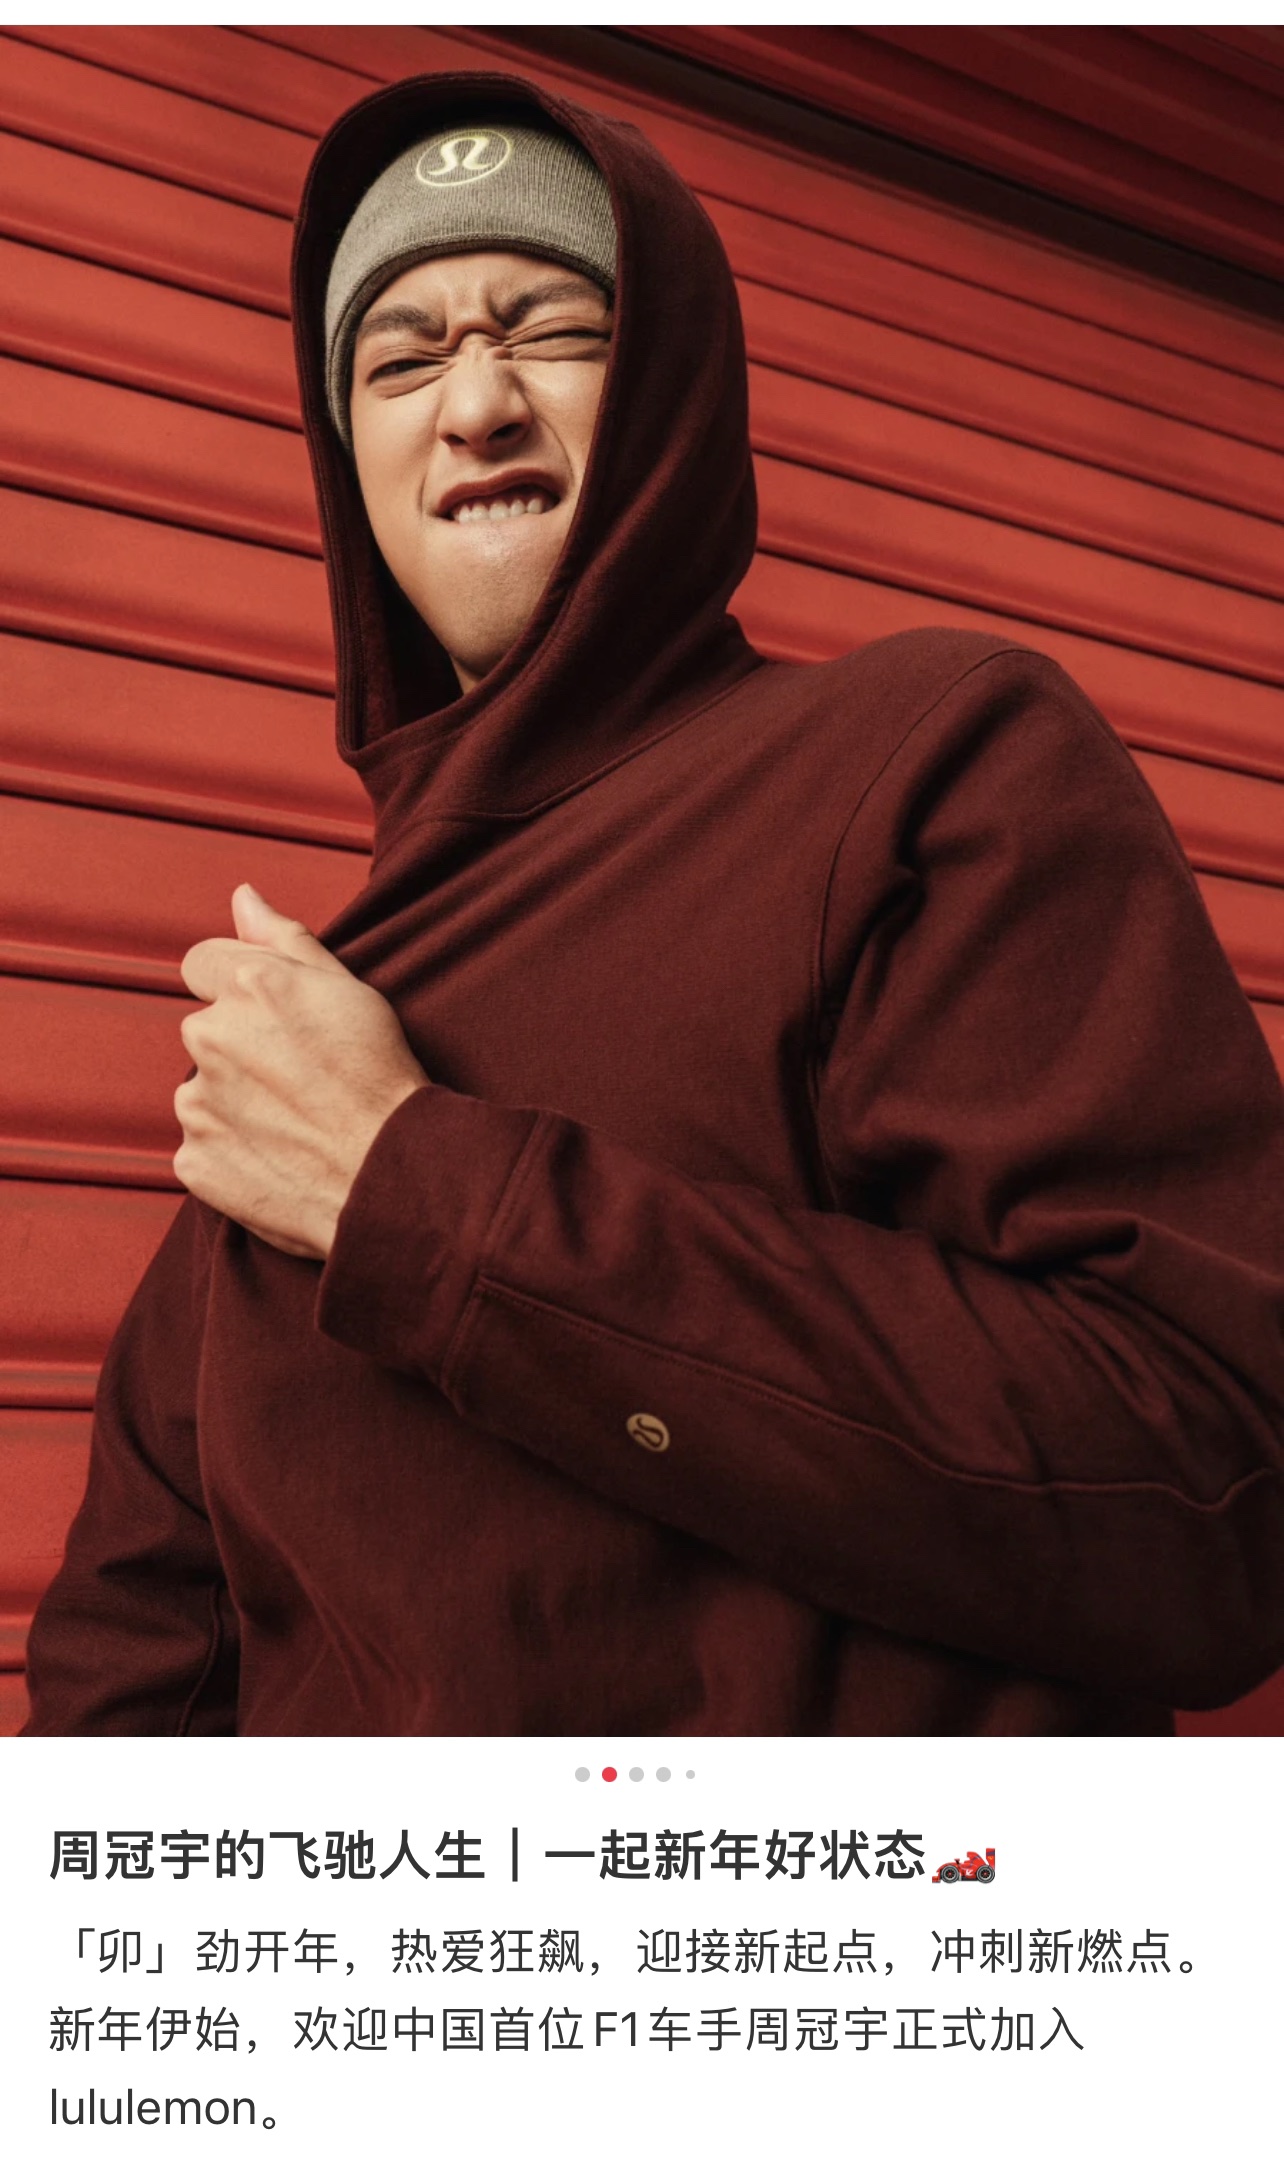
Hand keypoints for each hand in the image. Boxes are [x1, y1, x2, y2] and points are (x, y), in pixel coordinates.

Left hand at [174, 884, 427, 1258]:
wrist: (391, 1174)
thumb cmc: (380, 1077)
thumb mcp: (348, 989)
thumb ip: (285, 938)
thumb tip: (243, 897)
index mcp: (248, 985)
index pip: (201, 963)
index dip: (238, 988)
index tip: (274, 1019)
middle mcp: (210, 1037)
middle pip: (208, 1032)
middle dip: (242, 1048)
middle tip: (302, 1079)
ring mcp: (198, 1103)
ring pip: (204, 1091)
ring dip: (236, 1102)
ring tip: (296, 1123)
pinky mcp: (195, 1161)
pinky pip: (204, 1148)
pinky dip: (234, 1152)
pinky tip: (282, 1157)